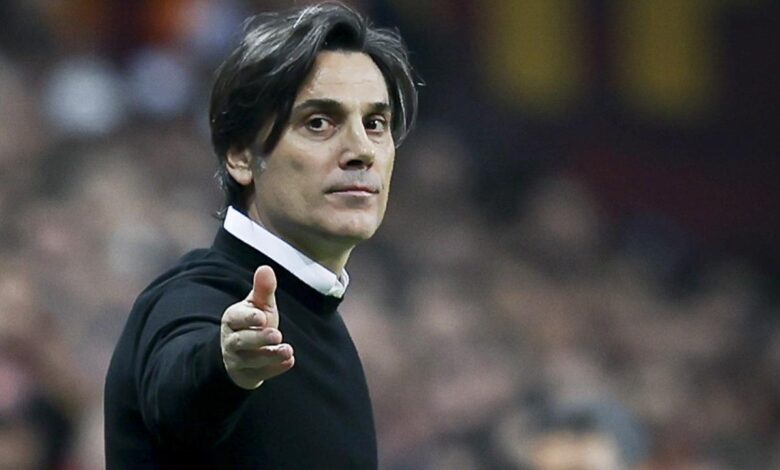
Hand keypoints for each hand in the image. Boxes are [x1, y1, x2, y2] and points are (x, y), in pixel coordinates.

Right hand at [221, 266, 294, 388]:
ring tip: (287, 350)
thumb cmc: (252, 324)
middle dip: (259, 338)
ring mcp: (239, 360)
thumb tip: (265, 268)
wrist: (241, 354)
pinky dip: (275, 368)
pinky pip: (260, 373)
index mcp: (233, 320)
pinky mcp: (249, 374)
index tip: (262, 316)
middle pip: (242, 341)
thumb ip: (263, 290)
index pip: (235, 318)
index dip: (248, 318)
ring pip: (251, 360)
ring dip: (270, 355)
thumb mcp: (258, 306)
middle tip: (276, 333)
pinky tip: (289, 361)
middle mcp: (232, 341)